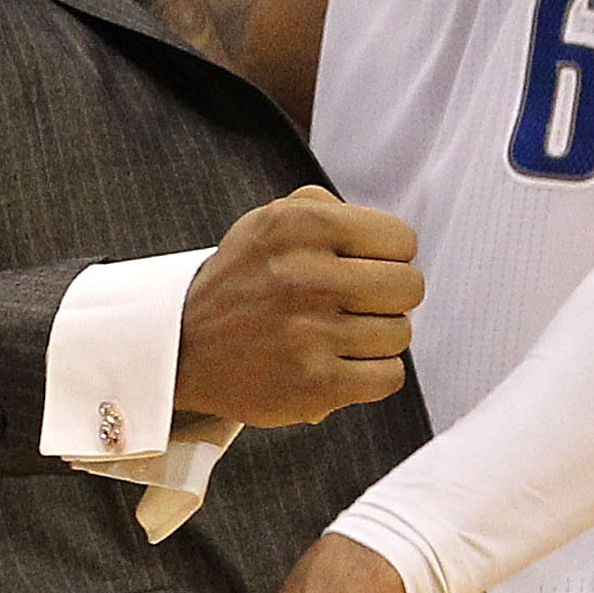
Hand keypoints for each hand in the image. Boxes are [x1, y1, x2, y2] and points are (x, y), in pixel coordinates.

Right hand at [176, 186, 421, 425]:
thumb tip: (389, 237)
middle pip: (409, 287)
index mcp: (300, 225)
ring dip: (377, 338)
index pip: (402, 240)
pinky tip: (342, 364)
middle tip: (354, 305)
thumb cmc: (244, 281)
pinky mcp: (314, 385)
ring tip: (338, 335)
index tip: (361, 268)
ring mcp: (309, 333)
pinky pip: (390, 377)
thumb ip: (328, 207)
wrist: (183, 348)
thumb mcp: (270, 220)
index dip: (388, 256)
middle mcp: (304, 275)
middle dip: (388, 297)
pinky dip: (373, 375)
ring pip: (400, 334)